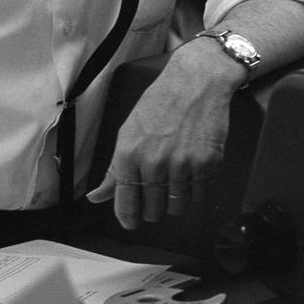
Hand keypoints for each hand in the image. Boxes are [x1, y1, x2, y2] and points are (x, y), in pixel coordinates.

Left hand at [85, 65, 230, 229]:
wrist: (197, 81)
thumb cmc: (161, 101)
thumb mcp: (128, 131)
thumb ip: (114, 169)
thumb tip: (96, 197)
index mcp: (129, 156)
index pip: (126, 204)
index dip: (129, 218)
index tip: (132, 222)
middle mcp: (154, 164)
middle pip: (153, 210)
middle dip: (154, 208)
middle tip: (158, 195)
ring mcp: (182, 165)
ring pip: (177, 206)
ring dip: (176, 200)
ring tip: (177, 181)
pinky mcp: (207, 163)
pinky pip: (199, 194)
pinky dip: (196, 190)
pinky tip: (193, 174)